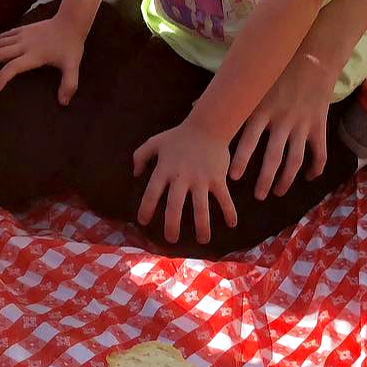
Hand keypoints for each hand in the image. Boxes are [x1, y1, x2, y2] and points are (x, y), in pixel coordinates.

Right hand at [0, 15, 85, 101]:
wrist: (71, 21)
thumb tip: (64, 103)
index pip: (13, 67)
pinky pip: (2, 36)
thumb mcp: (73, 66)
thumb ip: (69, 84)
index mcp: (34, 55)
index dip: (1, 78)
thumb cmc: (71, 45)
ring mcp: (21, 35)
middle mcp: (24, 44)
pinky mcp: (21, 29)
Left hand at [133, 122, 238, 245]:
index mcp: (165, 170)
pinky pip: (224, 199)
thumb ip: (140, 156)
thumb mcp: (155, 142)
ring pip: (201, 209)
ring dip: (202, 227)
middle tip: (171, 240)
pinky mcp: (218, 179)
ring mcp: (201, 180)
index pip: (152, 193)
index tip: (143, 222)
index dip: (146, 208)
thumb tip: (134, 174)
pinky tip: (232, 224)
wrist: (208, 126)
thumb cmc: (179, 136)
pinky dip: (229, 212)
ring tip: (202, 240)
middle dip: (172, 226)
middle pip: (175, 207)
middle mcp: (182, 177)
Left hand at [228, 51, 336, 198]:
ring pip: (295, 160)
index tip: (232, 177)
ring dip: (286, 179)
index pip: (248, 141)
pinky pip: (319, 152)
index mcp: (261, 111)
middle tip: (257, 196)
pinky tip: (308, 178)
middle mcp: (282, 121)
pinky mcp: (318, 126)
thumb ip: (224, 99)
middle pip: (272, 157)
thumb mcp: (250, 84)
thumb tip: (193, 106)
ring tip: (277, 192)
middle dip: (264, 179)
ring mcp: (301, 125)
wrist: (311, 59)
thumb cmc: (275, 72)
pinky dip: (315, 168)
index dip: (240, 160)